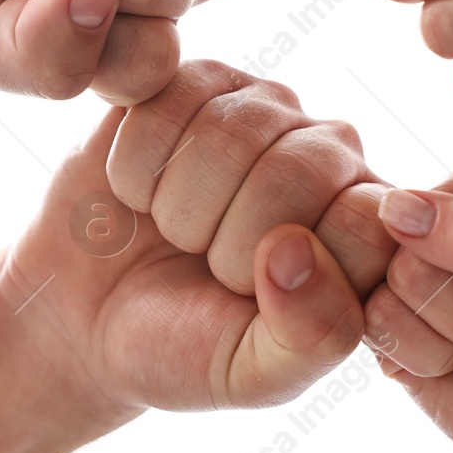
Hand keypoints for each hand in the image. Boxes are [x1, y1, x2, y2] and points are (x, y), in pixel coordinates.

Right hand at [0, 59, 396, 413]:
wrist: (82, 314)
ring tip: (173, 230)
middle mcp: (332, 157)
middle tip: (204, 266)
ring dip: (178, 205)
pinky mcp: (198, 78)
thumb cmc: (183, 348)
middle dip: (228, 240)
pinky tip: (139, 191)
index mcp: (369, 231)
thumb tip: (297, 248)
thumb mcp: (253, 374)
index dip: (298, 275)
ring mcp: (267, 109)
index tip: (255, 304)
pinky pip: (171, 100)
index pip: (369, 224)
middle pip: (300, 170)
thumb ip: (309, 336)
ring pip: (232, 132)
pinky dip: (135, 165)